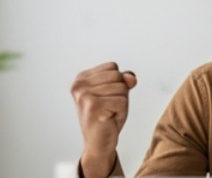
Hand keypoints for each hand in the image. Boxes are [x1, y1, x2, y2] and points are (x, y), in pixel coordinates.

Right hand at [72, 62, 136, 177]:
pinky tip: (110, 119)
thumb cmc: (106, 118)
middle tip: (108, 108)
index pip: (112, 67)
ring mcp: (84, 95)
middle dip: (120, 93)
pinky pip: (122, 101)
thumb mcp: (116, 93)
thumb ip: (123, 80)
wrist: (98, 144)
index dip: (116, 83)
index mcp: (81, 78)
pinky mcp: (93, 105)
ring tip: (108, 114)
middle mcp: (79, 84)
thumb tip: (131, 78)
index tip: (106, 98)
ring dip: (121, 104)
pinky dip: (121, 112)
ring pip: (121, 88)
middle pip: (117, 76)